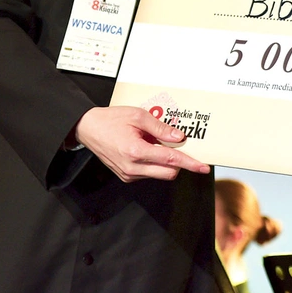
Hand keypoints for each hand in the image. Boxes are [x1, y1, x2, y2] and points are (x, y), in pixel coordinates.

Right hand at [73, 105, 209, 181]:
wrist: (88, 129)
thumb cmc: (111, 120)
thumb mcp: (138, 116)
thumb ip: (161, 128)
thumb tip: (180, 138)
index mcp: (136, 151)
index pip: (170, 160)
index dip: (190, 164)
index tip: (204, 167)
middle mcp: (132, 167)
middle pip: (169, 173)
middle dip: (179, 163)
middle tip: (180, 147)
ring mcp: (129, 174)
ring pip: (160, 174)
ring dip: (165, 162)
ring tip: (153, 142)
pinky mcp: (126, 176)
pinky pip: (149, 173)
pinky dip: (154, 163)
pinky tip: (146, 148)